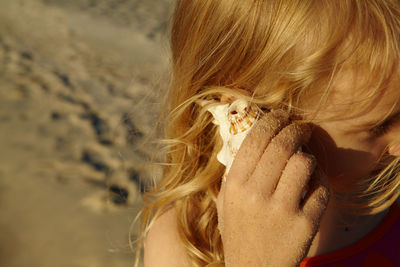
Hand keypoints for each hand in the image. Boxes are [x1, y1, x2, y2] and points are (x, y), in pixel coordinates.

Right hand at [216, 110, 329, 266]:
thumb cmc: (240, 233)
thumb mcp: (226, 202)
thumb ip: (235, 171)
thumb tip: (253, 138)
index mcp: (235, 185)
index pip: (256, 138)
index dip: (272, 120)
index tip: (282, 115)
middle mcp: (256, 195)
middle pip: (282, 144)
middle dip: (296, 128)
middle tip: (301, 127)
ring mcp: (282, 210)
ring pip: (304, 162)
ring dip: (308, 155)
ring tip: (305, 158)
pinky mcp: (305, 224)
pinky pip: (321, 188)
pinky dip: (320, 180)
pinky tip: (313, 182)